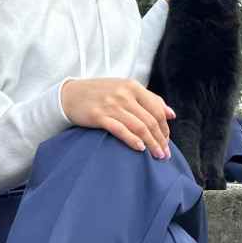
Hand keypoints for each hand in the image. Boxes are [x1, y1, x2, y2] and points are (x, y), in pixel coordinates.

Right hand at [60, 78, 175, 158]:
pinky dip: (133, 140)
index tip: (166, 141)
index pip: (157, 109)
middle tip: (165, 154)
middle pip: (150, 120)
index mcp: (132, 86)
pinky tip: (140, 149)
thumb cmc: (100, 93)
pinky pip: (121, 130)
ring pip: (139, 127)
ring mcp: (111, 104)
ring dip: (151, 144)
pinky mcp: (99, 116)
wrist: (70, 94)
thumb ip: (149, 99)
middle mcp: (124, 94)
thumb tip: (171, 113)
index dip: (165, 127)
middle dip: (160, 140)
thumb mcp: (124, 89)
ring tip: (158, 156)